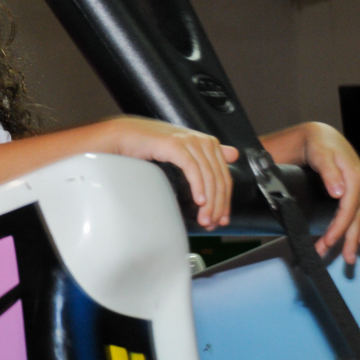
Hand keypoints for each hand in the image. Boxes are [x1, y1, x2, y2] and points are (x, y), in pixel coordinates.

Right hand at [106, 117, 239, 229]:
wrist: (125, 136)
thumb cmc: (151, 146)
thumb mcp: (183, 151)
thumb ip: (207, 154)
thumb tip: (234, 154)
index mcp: (208, 143)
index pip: (224, 177)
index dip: (225, 201)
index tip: (222, 220)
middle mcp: (202, 141)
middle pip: (218, 178)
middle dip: (218, 205)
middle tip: (211, 224)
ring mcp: (189, 141)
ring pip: (208, 176)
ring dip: (209, 202)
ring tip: (204, 219)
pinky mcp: (175, 144)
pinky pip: (192, 168)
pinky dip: (198, 186)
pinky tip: (199, 201)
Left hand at [265, 122, 359, 262]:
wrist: (322, 137)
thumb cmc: (320, 144)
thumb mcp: (321, 154)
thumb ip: (329, 172)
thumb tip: (338, 192)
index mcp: (354, 177)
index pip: (348, 209)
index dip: (339, 227)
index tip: (328, 242)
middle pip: (356, 218)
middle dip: (348, 240)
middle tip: (344, 260)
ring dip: (355, 238)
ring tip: (352, 257)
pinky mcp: (358, 191)